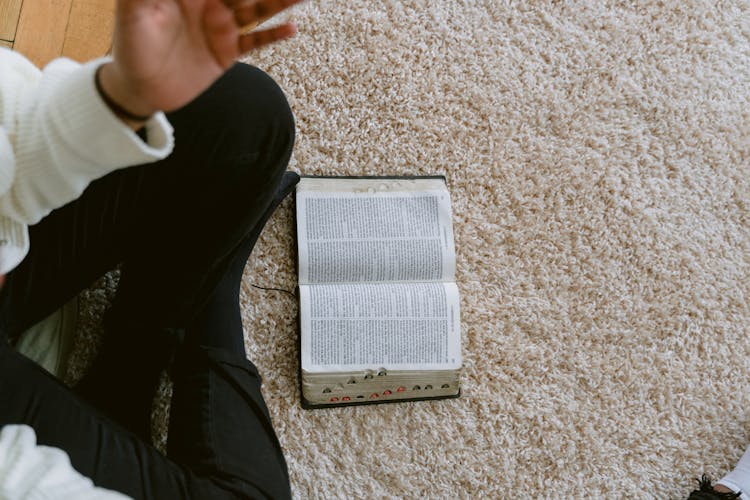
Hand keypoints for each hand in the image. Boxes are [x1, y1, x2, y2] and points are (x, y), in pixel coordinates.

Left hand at [99, 0, 300, 121]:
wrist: (139, 89)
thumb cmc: (129, 46)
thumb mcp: (133, 10)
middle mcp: (209, 3)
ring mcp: (221, 27)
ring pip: (257, 9)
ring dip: (279, 2)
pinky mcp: (227, 52)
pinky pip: (255, 42)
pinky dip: (273, 36)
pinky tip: (291, 28)